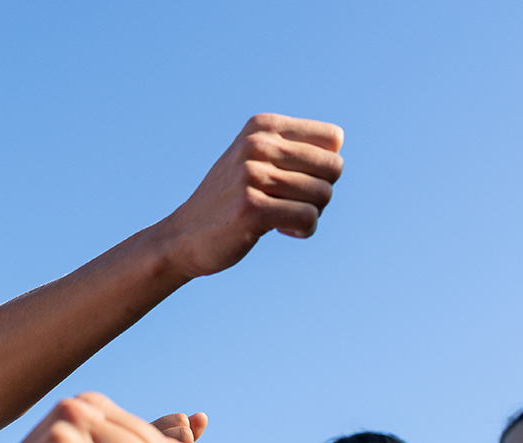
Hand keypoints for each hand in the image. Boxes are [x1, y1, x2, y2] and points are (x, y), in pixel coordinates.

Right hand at [153, 113, 344, 278]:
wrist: (184, 236)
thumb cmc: (231, 200)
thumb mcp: (256, 159)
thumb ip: (294, 148)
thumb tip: (338, 150)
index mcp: (263, 126)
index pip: (333, 139)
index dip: (324, 167)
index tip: (298, 182)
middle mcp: (257, 145)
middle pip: (333, 167)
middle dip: (322, 192)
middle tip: (293, 204)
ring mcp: (252, 175)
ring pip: (323, 194)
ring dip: (311, 215)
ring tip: (284, 219)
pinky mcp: (251, 207)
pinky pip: (308, 218)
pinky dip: (304, 230)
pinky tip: (282, 230)